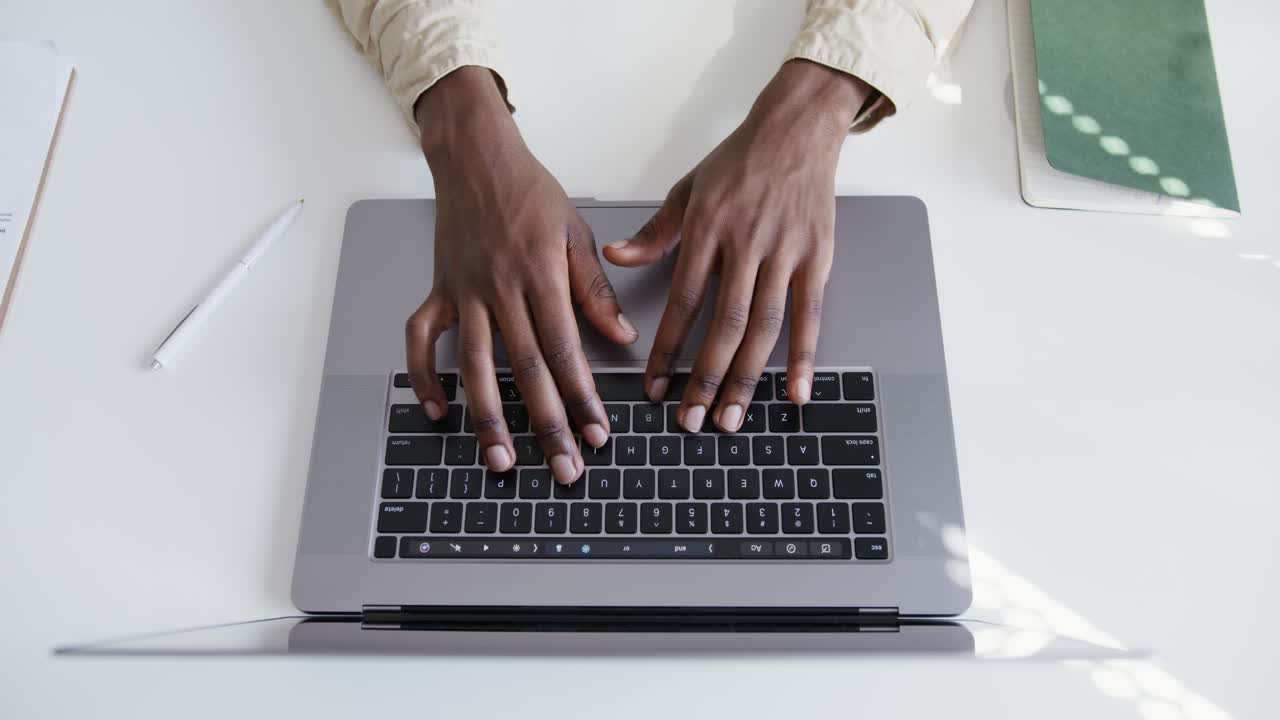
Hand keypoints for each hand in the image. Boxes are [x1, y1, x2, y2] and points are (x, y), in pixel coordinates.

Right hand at [406, 67, 638, 483]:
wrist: (475, 156)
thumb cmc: (528, 190)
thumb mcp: (575, 232)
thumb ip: (595, 289)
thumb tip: (622, 335)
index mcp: (540, 275)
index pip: (566, 351)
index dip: (582, 398)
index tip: (597, 433)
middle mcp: (500, 289)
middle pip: (527, 370)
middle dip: (547, 424)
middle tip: (564, 466)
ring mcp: (464, 293)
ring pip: (477, 366)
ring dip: (489, 418)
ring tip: (502, 459)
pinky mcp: (438, 291)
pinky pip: (423, 340)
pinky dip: (427, 377)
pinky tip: (439, 411)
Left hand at [604, 60, 869, 432]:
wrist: (797, 130)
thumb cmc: (739, 161)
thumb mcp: (687, 190)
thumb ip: (654, 232)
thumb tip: (615, 259)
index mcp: (707, 229)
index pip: (683, 301)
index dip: (667, 349)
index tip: (655, 387)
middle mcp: (746, 244)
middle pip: (724, 325)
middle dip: (705, 378)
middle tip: (692, 420)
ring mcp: (785, 252)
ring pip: (764, 327)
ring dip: (746, 378)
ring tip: (731, 418)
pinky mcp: (817, 257)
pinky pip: (809, 315)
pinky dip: (802, 357)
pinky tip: (795, 392)